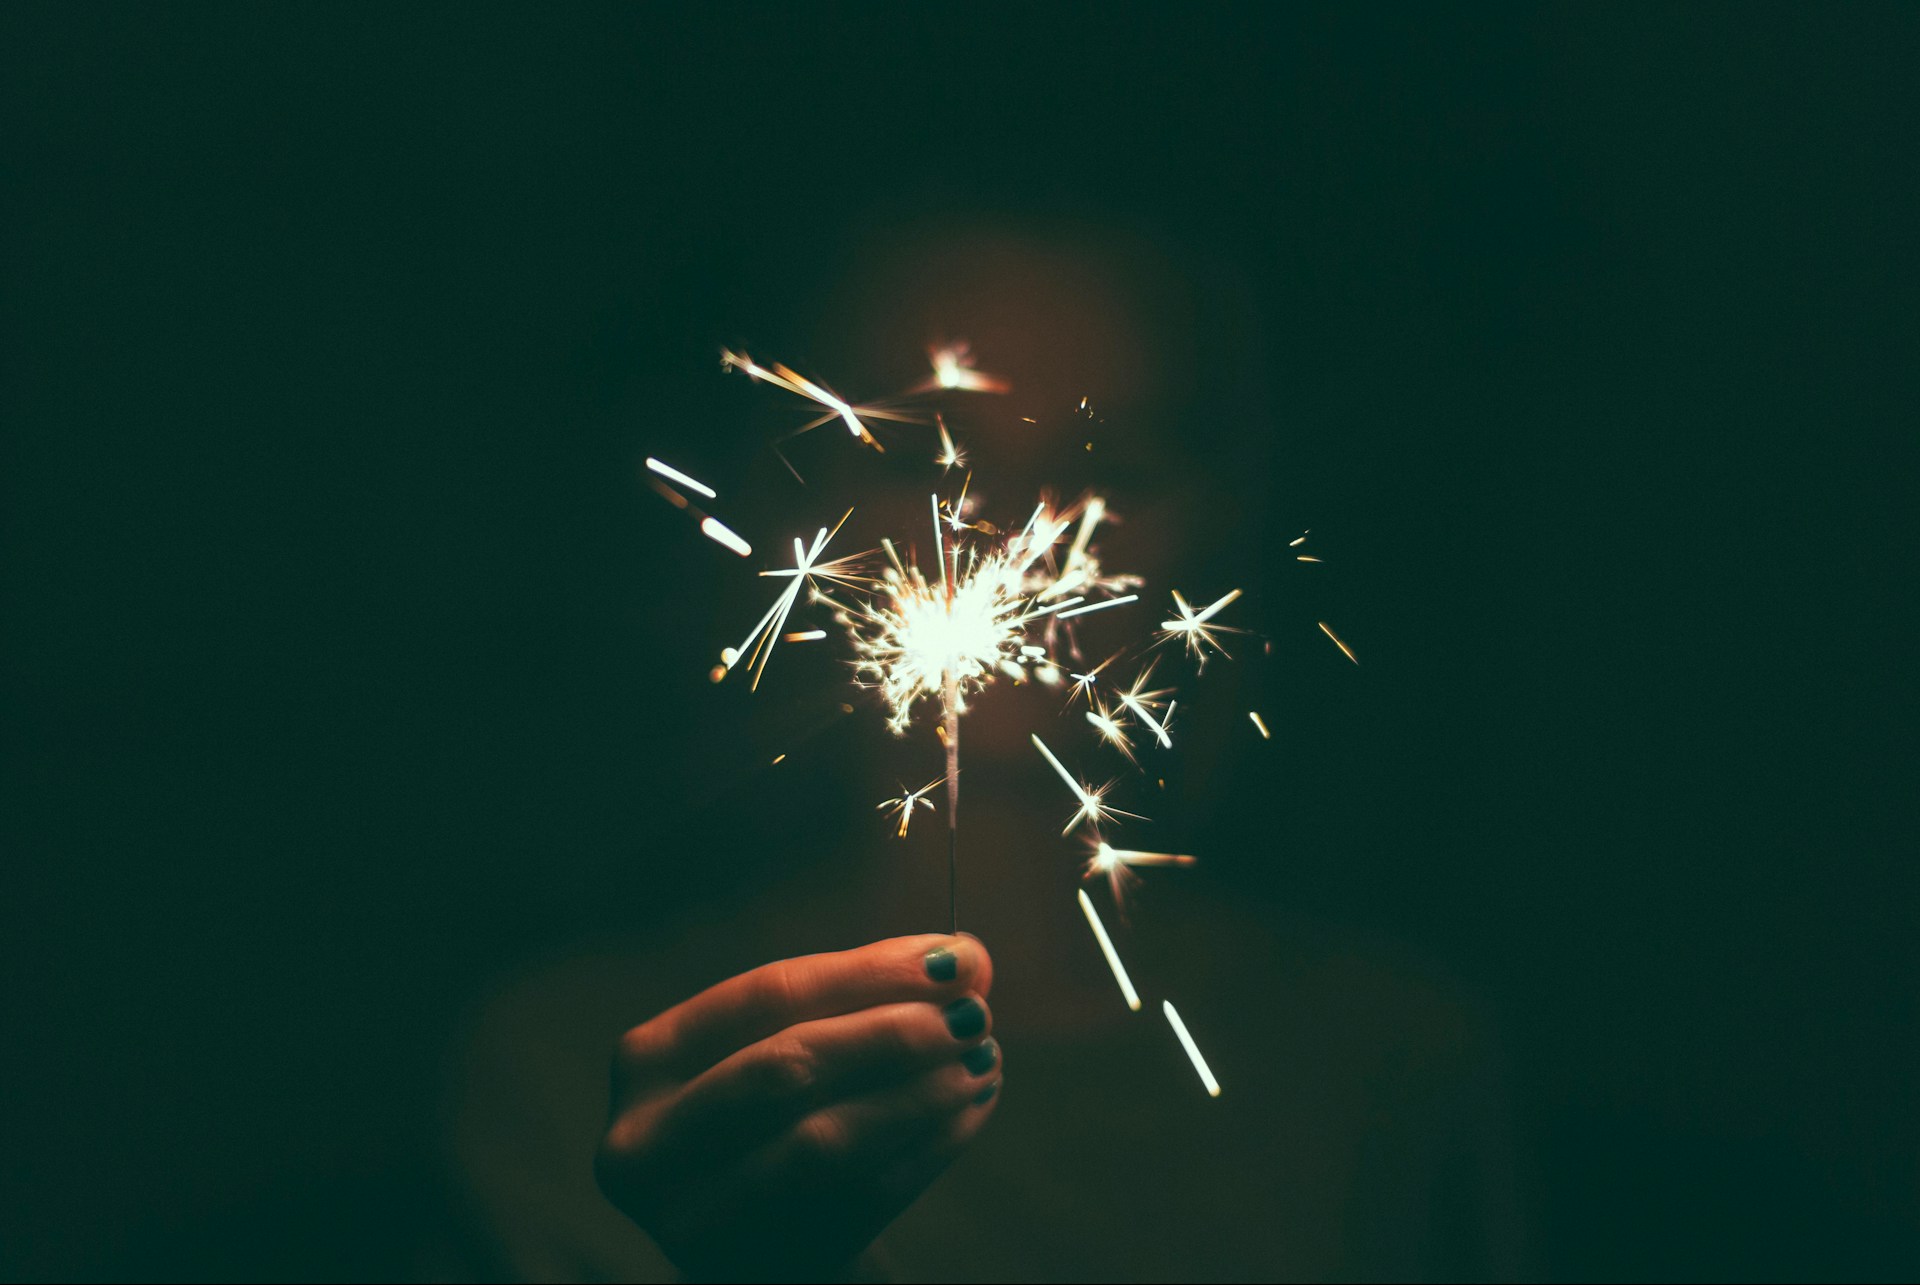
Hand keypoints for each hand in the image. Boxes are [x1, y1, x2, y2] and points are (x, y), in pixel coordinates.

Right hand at [594, 933, 1001, 1278]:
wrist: (751, 1232)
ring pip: (826, 1142)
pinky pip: (863, 1200)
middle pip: (788, 1069)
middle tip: (975, 1014)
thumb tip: (966, 956)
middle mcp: (651, 1142)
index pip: (769, 995)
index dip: (871, 971)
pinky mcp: (759, 1265)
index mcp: (650, 1060)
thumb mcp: (787, 1037)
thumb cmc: (770, 1111)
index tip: (957, 956)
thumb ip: (866, 990)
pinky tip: (971, 1109)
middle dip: (894, 1035)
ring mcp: (698, 1218)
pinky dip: (930, 1147)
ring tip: (985, 1060)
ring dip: (921, 1094)